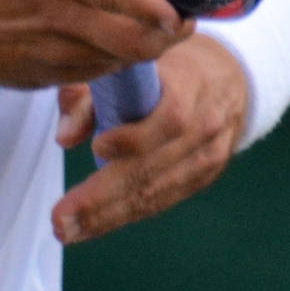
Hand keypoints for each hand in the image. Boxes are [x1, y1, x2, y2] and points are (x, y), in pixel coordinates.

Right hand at [0, 0, 191, 89]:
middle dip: (164, 37)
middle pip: (124, 36)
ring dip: (146, 50)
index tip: (177, 7)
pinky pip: (96, 73)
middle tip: (184, 24)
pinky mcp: (48, 72)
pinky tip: (126, 47)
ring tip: (166, 35)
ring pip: (116, 58)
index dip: (149, 5)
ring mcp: (52, 47)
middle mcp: (53, 12)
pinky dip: (117, 63)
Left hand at [50, 34, 249, 244]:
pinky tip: (92, 225)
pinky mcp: (202, 177)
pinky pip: (162, 200)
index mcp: (189, 85)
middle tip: (61, 218)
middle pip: (154, 167)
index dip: (135, 137)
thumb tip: (64, 137)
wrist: (228, 76)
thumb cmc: (167, 64)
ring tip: (67, 230)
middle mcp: (204, 124)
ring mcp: (207, 156)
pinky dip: (125, 214)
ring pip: (156, 192)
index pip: (170, 117)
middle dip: (103, 196)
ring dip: (107, 216)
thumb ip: (91, 92)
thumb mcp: (132, 61)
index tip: (98, 147)